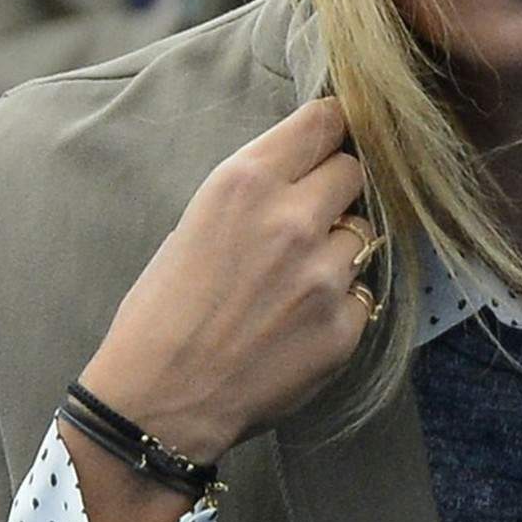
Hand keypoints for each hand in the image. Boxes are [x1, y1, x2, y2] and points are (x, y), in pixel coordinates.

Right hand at [67, 98, 378, 521]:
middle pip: (353, 171)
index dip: (334, 127)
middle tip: (310, 217)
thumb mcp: (196, 222)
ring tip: (297, 280)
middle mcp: (293, 219)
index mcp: (246, 182)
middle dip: (336, 188)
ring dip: (339, 248)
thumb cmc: (162, 311)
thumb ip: (258, 192)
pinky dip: (339, 303)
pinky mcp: (343, 326)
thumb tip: (307, 172)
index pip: (324, 122)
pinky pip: (361, 292)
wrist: (158, 400)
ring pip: (363, 233)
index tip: (335, 135)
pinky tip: (300, 322)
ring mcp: (324, 275)